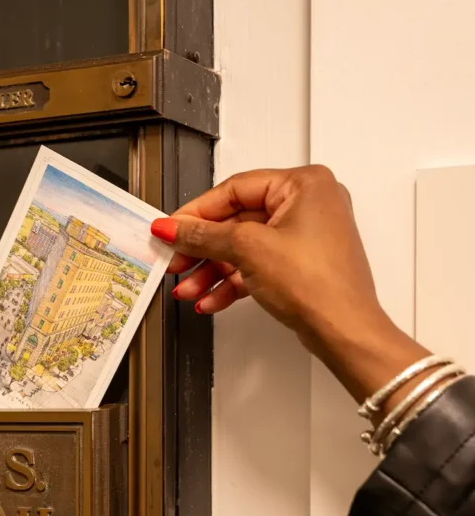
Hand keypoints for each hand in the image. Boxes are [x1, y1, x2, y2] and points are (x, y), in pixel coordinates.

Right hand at [150, 165, 427, 403]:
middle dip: (203, 249)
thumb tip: (176, 227)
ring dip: (212, 271)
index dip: (197, 211)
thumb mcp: (249, 250)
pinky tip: (212, 299)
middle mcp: (309, 204)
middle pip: (237, 221)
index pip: (235, 189)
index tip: (171, 227)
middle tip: (175, 260)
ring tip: (188, 288)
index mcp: (304, 184)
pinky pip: (257, 265)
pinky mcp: (301, 264)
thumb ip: (205, 236)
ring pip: (245, 247)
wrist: (344, 331)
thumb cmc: (319, 285)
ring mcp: (306, 236)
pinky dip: (233, 282)